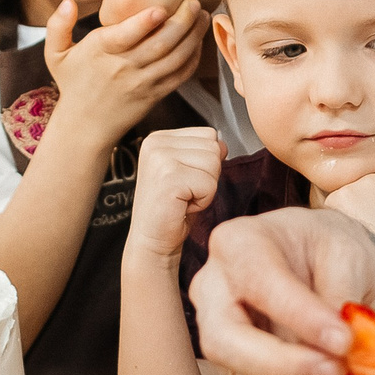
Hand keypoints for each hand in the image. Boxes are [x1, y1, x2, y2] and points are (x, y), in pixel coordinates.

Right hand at [41, 0, 206, 149]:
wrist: (86, 126)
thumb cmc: (73, 84)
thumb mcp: (56, 55)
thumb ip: (58, 26)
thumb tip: (67, 2)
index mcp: (100, 52)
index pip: (125, 36)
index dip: (144, 22)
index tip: (161, 8)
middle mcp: (123, 67)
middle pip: (160, 44)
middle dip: (182, 21)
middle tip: (194, 2)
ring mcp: (143, 82)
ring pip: (175, 58)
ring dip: (194, 36)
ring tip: (203, 16)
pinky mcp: (156, 94)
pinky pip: (180, 74)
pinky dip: (194, 57)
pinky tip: (198, 41)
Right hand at [128, 127, 224, 258]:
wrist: (152, 240)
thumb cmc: (171, 209)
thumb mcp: (189, 172)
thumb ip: (204, 153)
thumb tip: (222, 145)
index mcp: (159, 138)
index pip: (208, 134)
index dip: (205, 162)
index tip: (185, 180)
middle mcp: (156, 143)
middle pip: (213, 147)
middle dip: (207, 175)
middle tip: (184, 192)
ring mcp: (161, 159)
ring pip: (214, 164)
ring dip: (206, 188)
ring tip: (183, 198)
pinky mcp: (169, 178)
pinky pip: (210, 184)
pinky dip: (203, 200)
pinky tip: (183, 206)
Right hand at [190, 206, 374, 374]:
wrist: (319, 262)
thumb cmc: (325, 248)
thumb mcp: (346, 252)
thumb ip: (342, 294)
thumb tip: (345, 348)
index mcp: (238, 244)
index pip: (259, 282)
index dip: (300, 316)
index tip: (344, 340)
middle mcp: (215, 290)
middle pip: (226, 340)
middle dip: (284, 365)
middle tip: (338, 371)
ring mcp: (221, 334)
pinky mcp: (241, 368)